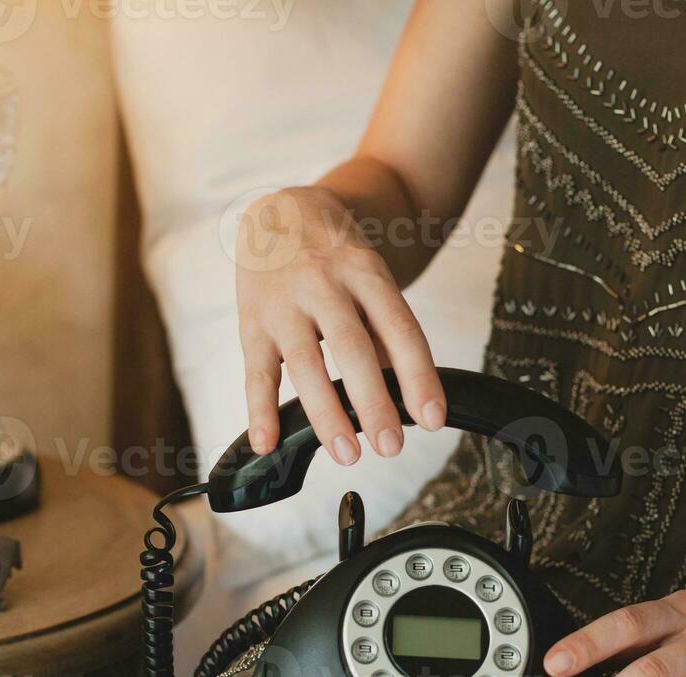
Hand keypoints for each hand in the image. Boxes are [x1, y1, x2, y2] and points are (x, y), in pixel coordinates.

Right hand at [235, 186, 445, 462]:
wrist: (280, 211)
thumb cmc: (335, 259)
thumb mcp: (368, 278)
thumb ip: (381, 332)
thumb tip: (402, 396)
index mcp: (365, 273)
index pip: (399, 328)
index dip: (419, 376)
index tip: (433, 419)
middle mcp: (324, 284)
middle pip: (352, 348)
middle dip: (373, 402)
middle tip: (391, 447)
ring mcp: (284, 304)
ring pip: (306, 363)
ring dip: (326, 414)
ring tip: (348, 455)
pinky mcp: (252, 322)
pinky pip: (256, 371)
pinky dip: (259, 410)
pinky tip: (267, 443)